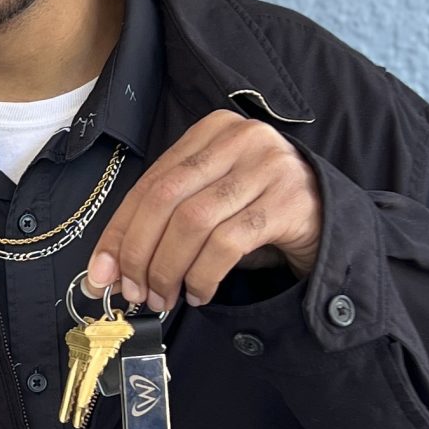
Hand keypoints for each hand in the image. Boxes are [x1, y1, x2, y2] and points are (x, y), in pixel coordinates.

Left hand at [88, 109, 322, 309]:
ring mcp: (269, 167)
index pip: (150, 183)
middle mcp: (241, 139)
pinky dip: (203, 275)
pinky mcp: (290, 201)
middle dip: (140, 252)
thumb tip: (106, 269)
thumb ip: (161, 224)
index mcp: (211, 131)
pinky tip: (198, 293)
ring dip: (169, 269)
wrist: (327, 217)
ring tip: (163, 298)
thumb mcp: (207, 205)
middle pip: (167, 199)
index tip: (100, 273)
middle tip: (133, 292)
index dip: (120, 231)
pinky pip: (228, 243)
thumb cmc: (256, 212)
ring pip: (194, 221)